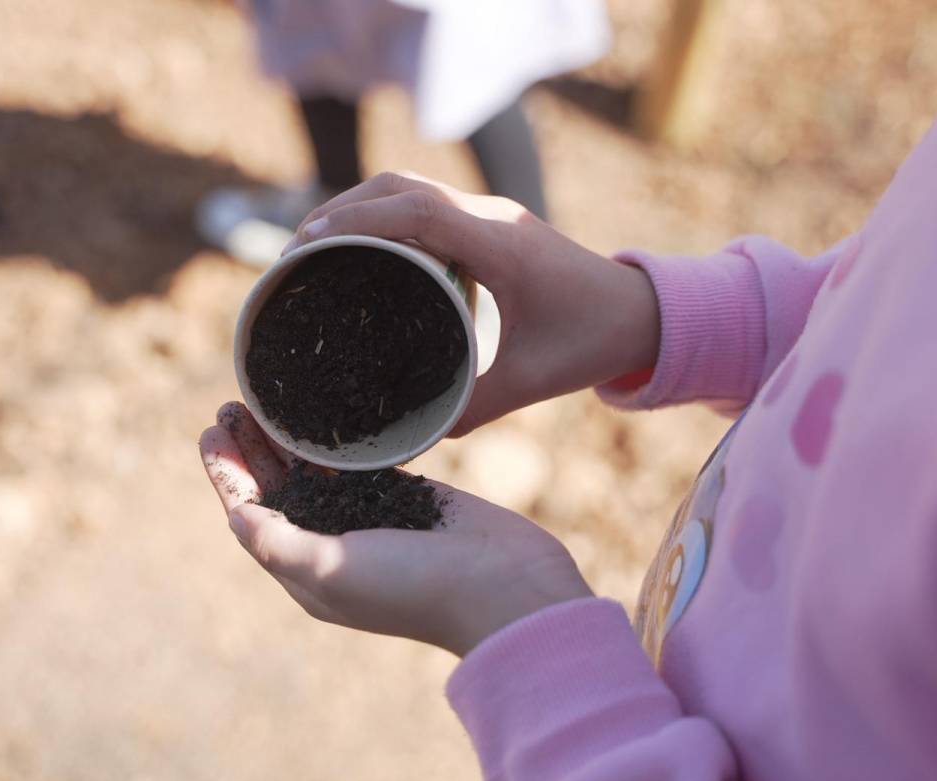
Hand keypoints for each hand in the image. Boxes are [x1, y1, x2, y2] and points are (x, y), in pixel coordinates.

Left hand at [199, 402, 594, 655]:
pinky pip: (358, 463)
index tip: (210, 430)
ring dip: (287, 438)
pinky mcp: (406, 496)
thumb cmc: (414, 586)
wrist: (502, 587)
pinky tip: (322, 412)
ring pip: (313, 471)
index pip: (251, 514)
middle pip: (278, 488)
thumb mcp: (329, 570)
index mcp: (307, 569)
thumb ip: (276, 543)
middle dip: (251, 447)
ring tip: (266, 399)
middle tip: (233, 403)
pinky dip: (334, 440)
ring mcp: (370, 519)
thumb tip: (236, 517)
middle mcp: (333, 544)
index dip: (227, 473)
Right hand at [283, 172, 661, 434]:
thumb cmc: (589, 343)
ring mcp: (490, 213)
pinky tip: (361, 244)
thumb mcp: (527, 383)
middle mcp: (492, 216)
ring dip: (359, 205)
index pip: (417, 211)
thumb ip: (467, 410)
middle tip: (295, 249)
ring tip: (314, 244)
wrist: (641, 312)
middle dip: (341, 209)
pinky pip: (425, 202)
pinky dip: (384, 213)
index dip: (356, 221)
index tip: (306, 244)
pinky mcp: (489, 221)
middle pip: (400, 186)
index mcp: (500, 245)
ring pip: (410, 187)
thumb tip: (406, 438)